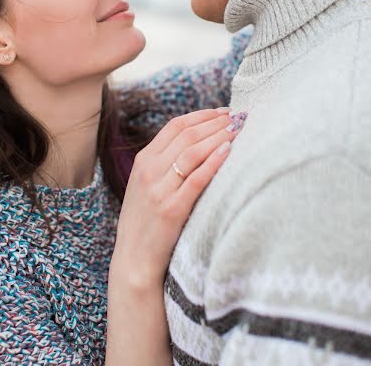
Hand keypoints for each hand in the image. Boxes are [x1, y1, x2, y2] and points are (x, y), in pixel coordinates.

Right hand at [110, 108, 246, 289]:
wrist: (133, 260)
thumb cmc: (146, 222)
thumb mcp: (146, 185)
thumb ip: (164, 163)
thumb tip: (198, 142)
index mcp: (143, 160)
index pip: (175, 126)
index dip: (202, 115)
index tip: (224, 111)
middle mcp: (149, 170)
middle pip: (187, 135)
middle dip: (216, 122)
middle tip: (239, 117)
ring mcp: (158, 189)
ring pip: (193, 152)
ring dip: (219, 137)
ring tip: (239, 129)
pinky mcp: (171, 209)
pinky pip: (196, 179)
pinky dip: (214, 162)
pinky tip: (229, 152)